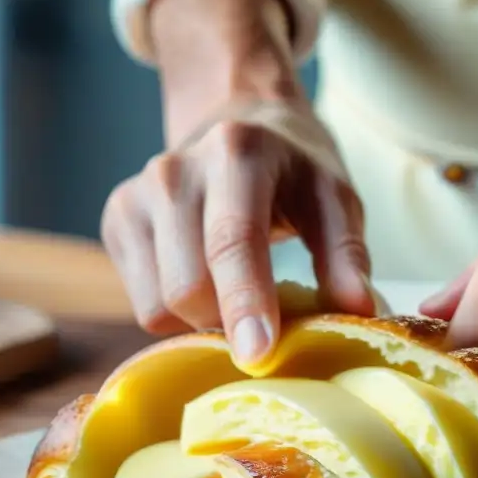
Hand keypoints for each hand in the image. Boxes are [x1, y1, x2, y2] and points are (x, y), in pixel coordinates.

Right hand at [101, 112, 374, 365]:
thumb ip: (346, 255)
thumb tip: (360, 313)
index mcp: (236, 152)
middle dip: (230, 323)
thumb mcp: (336, 199)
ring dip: (203, 321)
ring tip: (236, 294)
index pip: (232, 241)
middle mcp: (173, 170)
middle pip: (187, 287)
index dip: (245, 303)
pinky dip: (178, 312)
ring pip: (158, 305)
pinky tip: (207, 281)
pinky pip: (143, 304)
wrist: (237, 120)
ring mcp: (135, 195)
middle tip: (270, 322)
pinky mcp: (116, 221)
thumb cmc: (294, 171)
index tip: (259, 357)